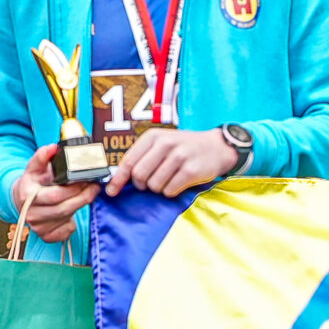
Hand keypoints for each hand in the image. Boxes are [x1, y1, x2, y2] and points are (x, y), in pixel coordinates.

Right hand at [12, 144, 95, 243]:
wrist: (21, 200)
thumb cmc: (33, 182)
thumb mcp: (34, 167)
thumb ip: (43, 156)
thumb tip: (53, 148)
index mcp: (27, 195)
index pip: (55, 195)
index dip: (74, 189)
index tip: (87, 180)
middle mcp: (30, 214)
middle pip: (63, 209)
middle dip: (83, 197)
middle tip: (94, 187)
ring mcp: (37, 228)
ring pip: (67, 219)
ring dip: (80, 206)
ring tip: (88, 194)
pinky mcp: (46, 237)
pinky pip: (66, 231)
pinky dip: (73, 222)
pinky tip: (73, 210)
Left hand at [108, 127, 239, 197]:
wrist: (217, 147)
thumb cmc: (184, 148)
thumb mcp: (162, 143)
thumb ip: (143, 157)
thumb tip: (119, 181)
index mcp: (153, 136)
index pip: (129, 161)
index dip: (118, 179)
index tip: (111, 192)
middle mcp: (165, 144)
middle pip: (139, 176)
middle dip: (142, 185)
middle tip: (151, 183)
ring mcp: (179, 157)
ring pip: (154, 185)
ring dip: (159, 188)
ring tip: (169, 179)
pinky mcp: (190, 171)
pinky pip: (169, 191)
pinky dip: (171, 192)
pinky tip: (179, 182)